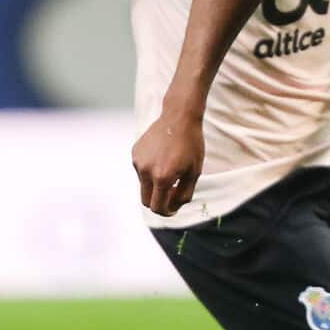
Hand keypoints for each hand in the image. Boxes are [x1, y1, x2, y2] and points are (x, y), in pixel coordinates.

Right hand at [133, 93, 205, 215]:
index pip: (157, 207)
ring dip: (155, 185)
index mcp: (162, 177)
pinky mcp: (135, 153)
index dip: (166, 212)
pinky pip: (141, 170)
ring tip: (171, 169)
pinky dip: (151, 171)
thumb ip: (183, 194)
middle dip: (158, 203)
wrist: (179, 117)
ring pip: (144, 185)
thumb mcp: (194, 172)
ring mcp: (138, 161)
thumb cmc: (191, 145)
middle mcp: (146, 170)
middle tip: (171, 196)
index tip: (173, 209)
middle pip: (146, 200)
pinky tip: (163, 157)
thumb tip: (171, 208)